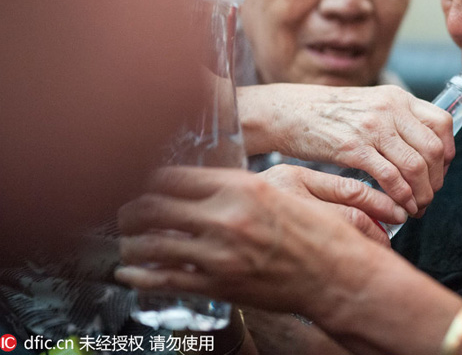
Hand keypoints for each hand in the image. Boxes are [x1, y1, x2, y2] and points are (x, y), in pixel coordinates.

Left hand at [118, 166, 395, 315]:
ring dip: (130, 240)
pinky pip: (162, 279)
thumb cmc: (318, 233)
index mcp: (242, 186)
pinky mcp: (217, 284)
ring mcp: (219, 253)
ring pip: (149, 243)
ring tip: (126, 239)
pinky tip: (130, 271)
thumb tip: (200, 186)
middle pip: (152, 206)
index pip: (173, 176)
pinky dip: (138, 275)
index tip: (140, 182)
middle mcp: (226, 217)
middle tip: (123, 210)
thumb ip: (236, 188)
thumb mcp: (281, 191)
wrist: (337, 275)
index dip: (148, 178)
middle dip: (129, 208)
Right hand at [238, 83, 455, 215]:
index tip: (441, 171)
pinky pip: (390, 177)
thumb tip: (424, 149)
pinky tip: (400, 208)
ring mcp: (373, 128)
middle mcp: (390, 109)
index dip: (448, 153)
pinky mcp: (353, 148)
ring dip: (422, 194)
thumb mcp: (371, 105)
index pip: (443, 124)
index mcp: (397, 98)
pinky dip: (401, 197)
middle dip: (437, 180)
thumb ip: (397, 120)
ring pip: (416, 166)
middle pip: (434, 150)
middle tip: (429, 196)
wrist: (290, 111)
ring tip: (416, 207)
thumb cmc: (329, 114)